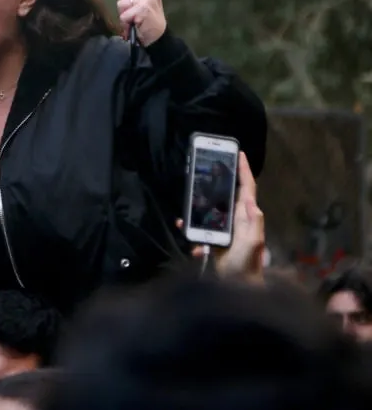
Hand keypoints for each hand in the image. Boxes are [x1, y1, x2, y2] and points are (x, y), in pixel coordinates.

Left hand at [117, 0, 166, 45]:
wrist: (157, 39)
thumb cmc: (144, 24)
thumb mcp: (139, 8)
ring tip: (134, 21)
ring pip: (122, 2)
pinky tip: (136, 25)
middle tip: (132, 13)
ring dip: (123, 14)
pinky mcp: (145, 9)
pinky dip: (126, 22)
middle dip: (123, 1)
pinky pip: (124, 14)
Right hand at [178, 152, 264, 283]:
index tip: (238, 153)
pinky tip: (188, 240)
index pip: (247, 188)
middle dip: (217, 181)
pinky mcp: (213, 239)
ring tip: (186, 212)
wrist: (238, 286)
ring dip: (197, 210)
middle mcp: (237, 219)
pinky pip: (199, 230)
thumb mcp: (253, 243)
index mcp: (247, 216)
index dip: (244, 170)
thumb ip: (254, 223)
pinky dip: (192, 233)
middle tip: (206, 170)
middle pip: (227, 194)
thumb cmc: (247, 264)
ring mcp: (224, 229)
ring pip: (208, 211)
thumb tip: (252, 201)